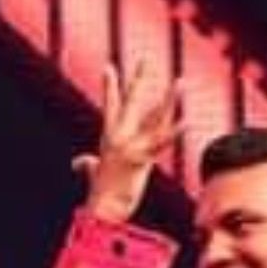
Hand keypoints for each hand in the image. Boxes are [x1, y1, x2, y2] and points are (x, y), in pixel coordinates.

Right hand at [76, 58, 180, 225]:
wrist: (102, 209)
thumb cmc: (101, 194)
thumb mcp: (94, 173)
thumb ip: (88, 164)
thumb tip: (78, 162)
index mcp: (110, 136)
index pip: (111, 105)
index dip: (111, 85)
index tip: (109, 66)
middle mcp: (119, 135)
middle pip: (131, 100)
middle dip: (139, 78)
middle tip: (145, 58)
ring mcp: (129, 144)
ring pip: (155, 116)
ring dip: (171, 98)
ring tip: (182, 81)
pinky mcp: (139, 157)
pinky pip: (162, 142)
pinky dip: (176, 132)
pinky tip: (188, 121)